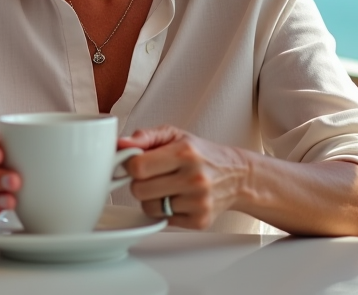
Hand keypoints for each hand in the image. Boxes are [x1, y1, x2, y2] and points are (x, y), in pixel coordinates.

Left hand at [119, 125, 248, 229]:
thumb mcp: (174, 135)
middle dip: (140, 182)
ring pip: (148, 208)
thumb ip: (144, 136)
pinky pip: (164, 220)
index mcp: (185, 153)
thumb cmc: (201, 154)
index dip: (130, 165)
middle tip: (153, 175)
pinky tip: (178, 199)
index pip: (137, 167)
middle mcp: (194, 179)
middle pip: (139, 190)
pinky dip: (166, 211)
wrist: (238, 175)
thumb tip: (120, 143)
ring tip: (167, 187)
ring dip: (151, 199)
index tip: (136, 162)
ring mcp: (199, 203)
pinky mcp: (200, 222)